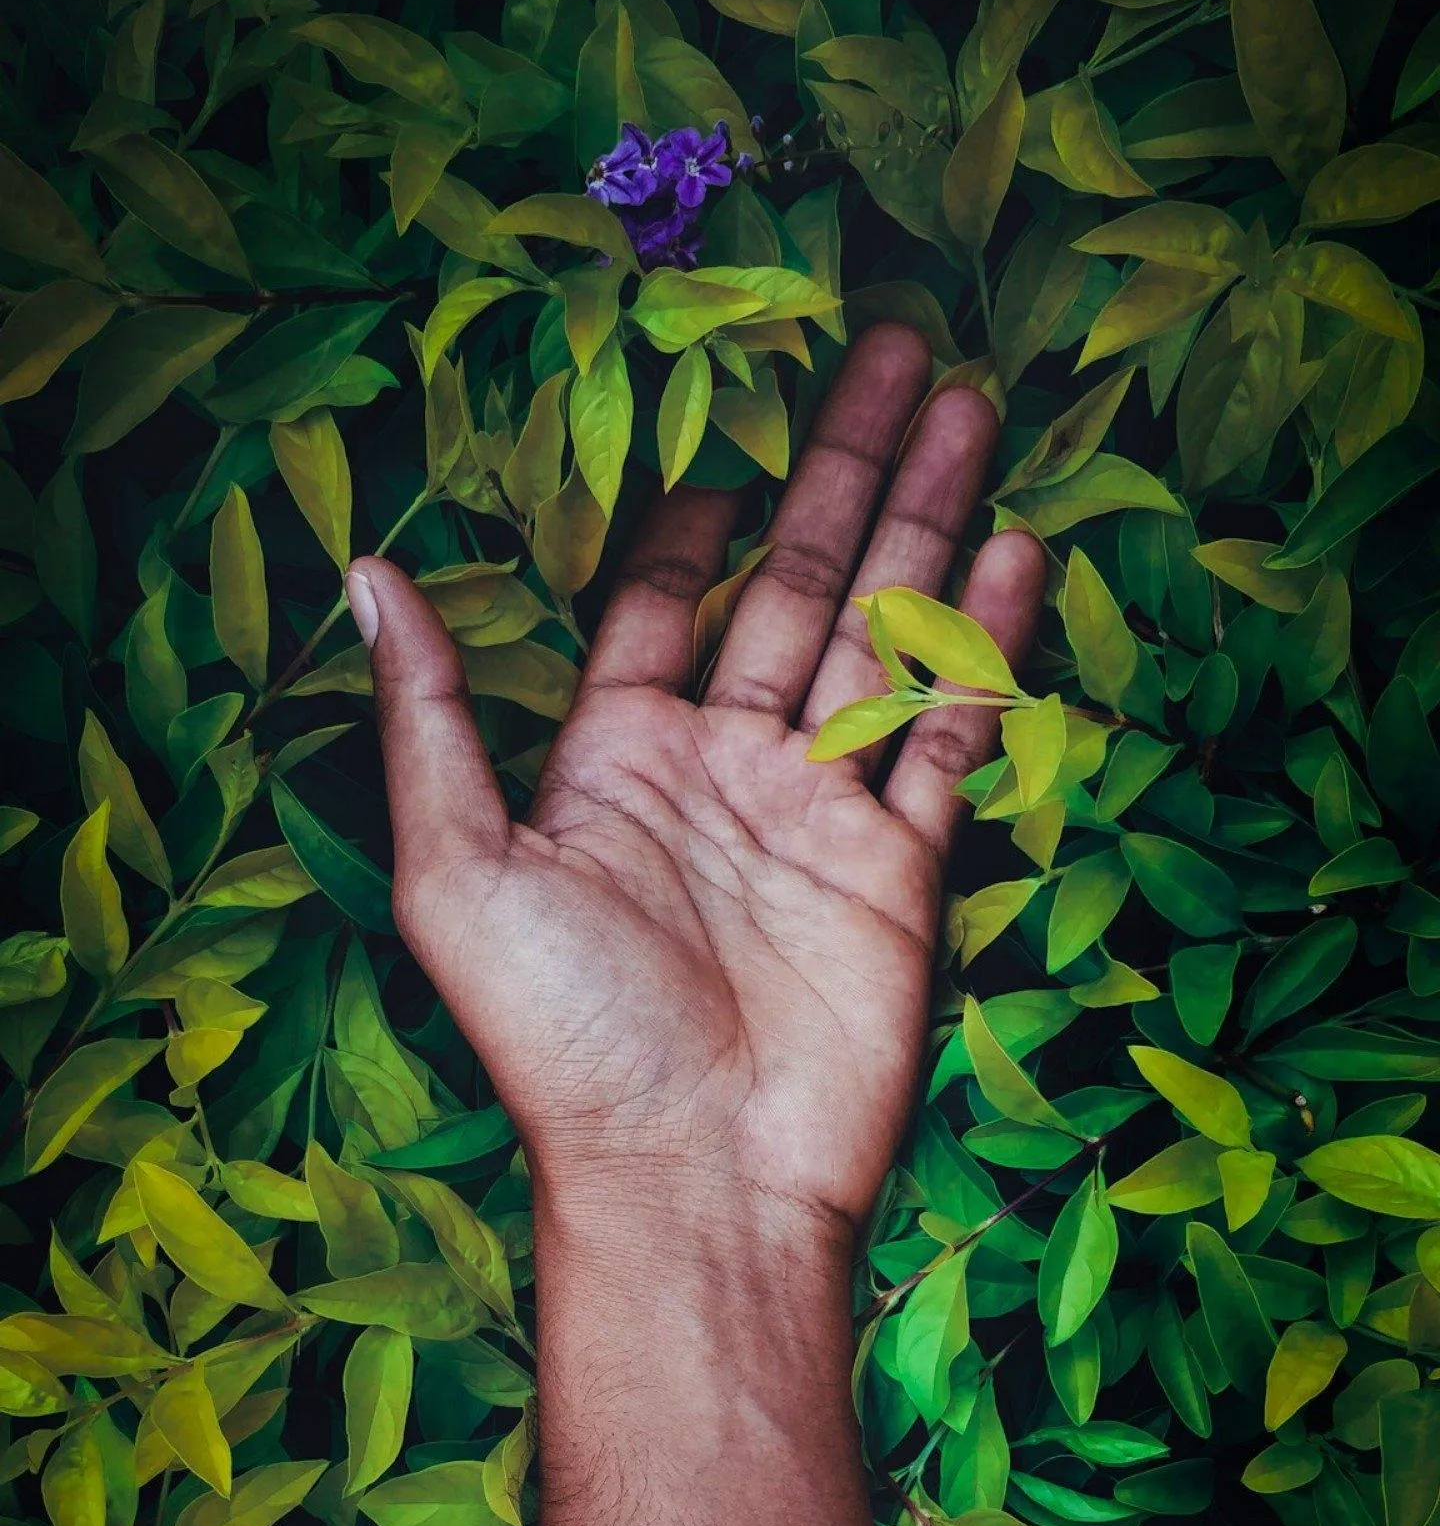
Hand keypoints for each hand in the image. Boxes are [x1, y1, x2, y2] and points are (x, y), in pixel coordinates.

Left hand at [353, 324, 1043, 1237]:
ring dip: (929, 525)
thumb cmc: (563, 1038)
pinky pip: (950, 736)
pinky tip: (1017, 554)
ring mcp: (819, 816)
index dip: (696, 506)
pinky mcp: (900, 870)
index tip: (731, 409)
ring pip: (883, 637)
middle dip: (847, 468)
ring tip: (974, 406)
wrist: (695, 1179)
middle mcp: (722, 772)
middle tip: (899, 346)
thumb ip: (432, 717)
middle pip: (794, 585)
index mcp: (613, 762)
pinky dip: (984, 647)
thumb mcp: (459, 869)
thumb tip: (370, 572)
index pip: (664, 599)